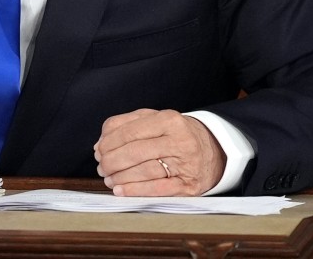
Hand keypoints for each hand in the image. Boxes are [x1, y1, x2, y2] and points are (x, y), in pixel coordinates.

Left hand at [93, 109, 224, 196]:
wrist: (213, 150)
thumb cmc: (175, 134)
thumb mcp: (154, 120)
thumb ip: (126, 125)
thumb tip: (100, 144)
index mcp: (168, 120)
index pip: (130, 131)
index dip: (109, 142)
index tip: (99, 151)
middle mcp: (180, 140)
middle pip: (135, 152)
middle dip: (112, 162)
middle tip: (102, 167)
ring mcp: (186, 163)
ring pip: (144, 171)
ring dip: (121, 178)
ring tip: (109, 179)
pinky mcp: (189, 185)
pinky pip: (158, 189)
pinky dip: (136, 191)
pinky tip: (122, 191)